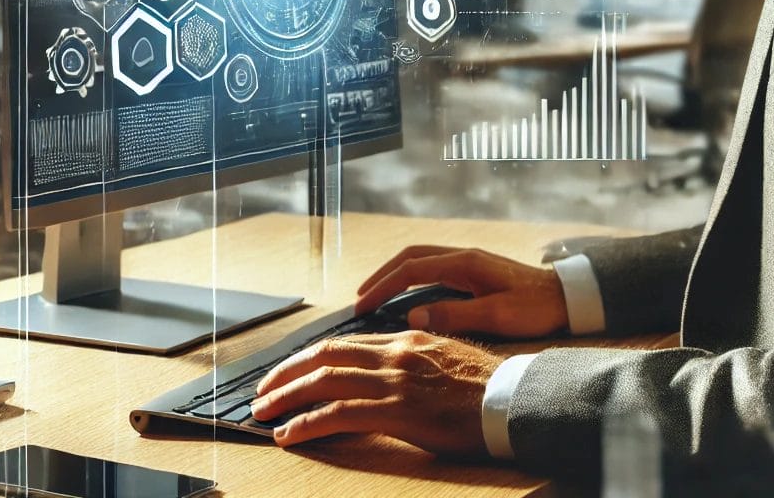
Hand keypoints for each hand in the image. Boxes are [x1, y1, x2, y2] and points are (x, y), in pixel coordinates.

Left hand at [251, 331, 502, 455]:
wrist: (512, 399)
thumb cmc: (485, 388)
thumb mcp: (443, 361)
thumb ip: (411, 361)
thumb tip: (384, 373)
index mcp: (405, 339)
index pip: (343, 343)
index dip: (308, 357)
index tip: (288, 371)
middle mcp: (394, 353)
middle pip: (325, 355)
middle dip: (286, 372)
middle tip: (262, 390)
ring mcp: (394, 380)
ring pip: (325, 381)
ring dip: (287, 396)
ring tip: (262, 411)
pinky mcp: (397, 410)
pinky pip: (340, 414)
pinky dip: (308, 423)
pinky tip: (289, 434)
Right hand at [355, 245, 568, 338]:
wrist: (566, 297)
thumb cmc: (535, 308)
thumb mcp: (496, 317)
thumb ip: (454, 315)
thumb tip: (412, 317)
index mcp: (465, 263)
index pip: (411, 269)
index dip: (383, 285)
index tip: (361, 305)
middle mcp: (463, 255)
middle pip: (411, 256)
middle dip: (382, 275)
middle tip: (359, 299)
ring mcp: (468, 261)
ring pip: (421, 259)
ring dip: (395, 274)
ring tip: (375, 295)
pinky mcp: (474, 270)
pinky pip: (433, 267)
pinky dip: (412, 277)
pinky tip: (407, 295)